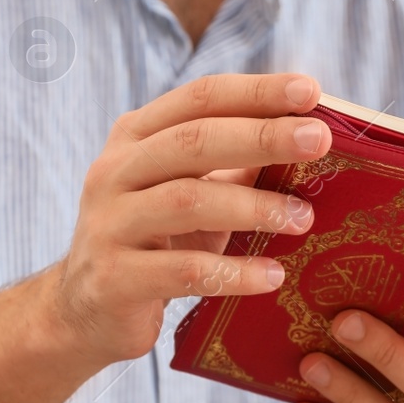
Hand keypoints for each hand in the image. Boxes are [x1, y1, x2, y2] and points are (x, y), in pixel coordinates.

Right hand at [49, 73, 330, 366]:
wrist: (83, 310)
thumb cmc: (155, 242)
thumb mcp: (190, 193)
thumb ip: (233, 164)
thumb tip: (307, 135)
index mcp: (135, 137)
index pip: (199, 98)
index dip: (256, 92)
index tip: (311, 92)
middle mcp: (115, 171)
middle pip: (193, 141)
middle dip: (262, 136)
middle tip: (319, 140)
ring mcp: (110, 224)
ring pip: (187, 201)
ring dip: (254, 208)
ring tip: (304, 218)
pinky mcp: (114, 279)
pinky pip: (183, 272)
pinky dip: (234, 273)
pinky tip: (272, 276)